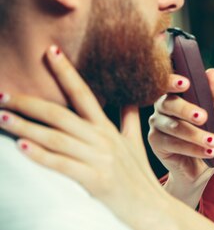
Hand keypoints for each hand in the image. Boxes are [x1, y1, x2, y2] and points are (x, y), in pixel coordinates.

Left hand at [0, 46, 180, 228]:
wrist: (153, 208)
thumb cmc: (140, 177)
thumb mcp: (136, 142)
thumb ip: (129, 118)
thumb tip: (129, 97)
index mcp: (107, 128)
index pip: (84, 93)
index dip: (67, 72)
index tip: (51, 51)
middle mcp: (101, 138)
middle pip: (60, 114)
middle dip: (29, 103)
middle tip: (3, 94)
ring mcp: (98, 158)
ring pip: (55, 137)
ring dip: (25, 126)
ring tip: (2, 117)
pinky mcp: (95, 180)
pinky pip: (62, 164)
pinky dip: (40, 155)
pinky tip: (20, 146)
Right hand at [148, 69, 213, 203]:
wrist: (201, 167)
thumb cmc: (207, 135)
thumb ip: (213, 96)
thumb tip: (211, 72)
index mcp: (176, 94)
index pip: (169, 82)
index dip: (173, 81)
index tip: (185, 82)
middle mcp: (162, 106)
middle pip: (169, 103)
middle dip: (187, 110)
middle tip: (204, 116)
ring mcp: (156, 124)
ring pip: (174, 127)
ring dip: (196, 135)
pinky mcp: (155, 143)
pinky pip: (173, 144)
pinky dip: (193, 148)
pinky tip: (209, 152)